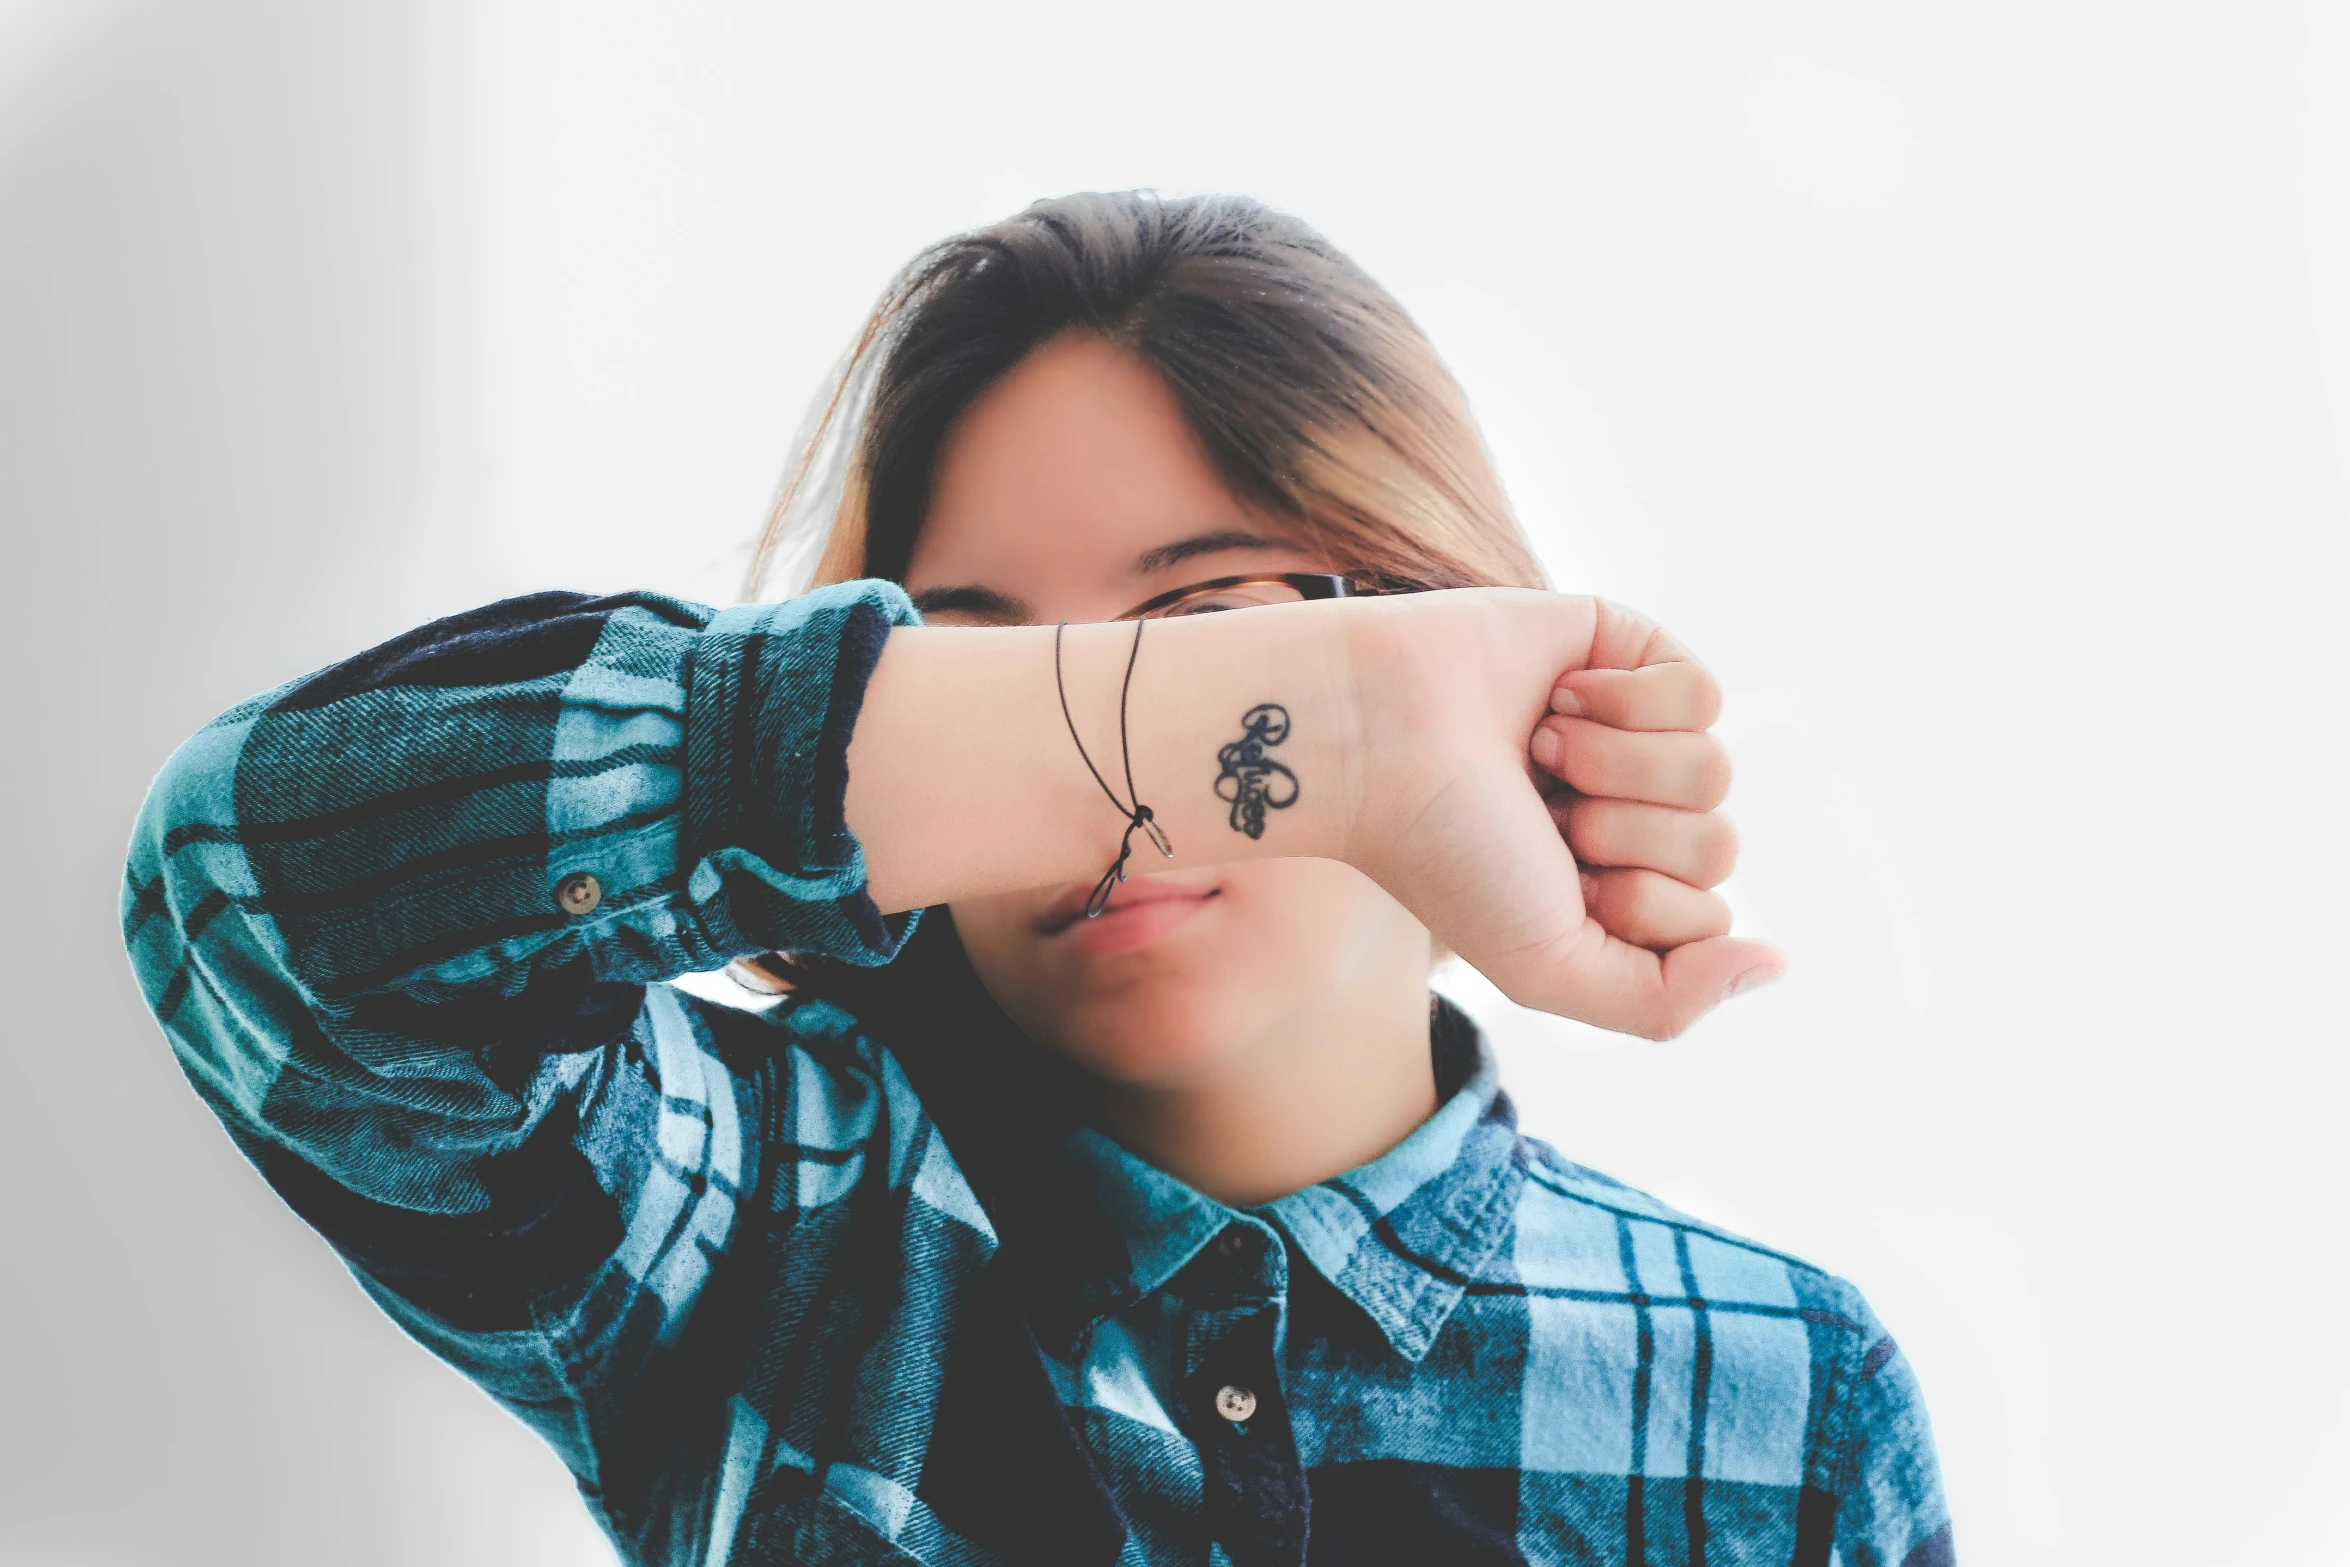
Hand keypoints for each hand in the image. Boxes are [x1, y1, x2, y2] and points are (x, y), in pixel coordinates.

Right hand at [1339, 590, 1781, 1038]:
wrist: (1378, 738)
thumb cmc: (1444, 855)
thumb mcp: (1548, 967)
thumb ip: (1665, 1002)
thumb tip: (1774, 964)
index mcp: (1610, 886)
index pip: (1707, 916)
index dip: (1634, 905)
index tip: (1545, 879)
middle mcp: (1628, 811)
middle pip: (1716, 845)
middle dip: (1621, 836)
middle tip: (1538, 813)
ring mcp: (1632, 731)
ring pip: (1713, 770)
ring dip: (1615, 766)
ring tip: (1539, 750)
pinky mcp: (1629, 651)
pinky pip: (1702, 692)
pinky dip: (1628, 702)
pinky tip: (1560, 698)